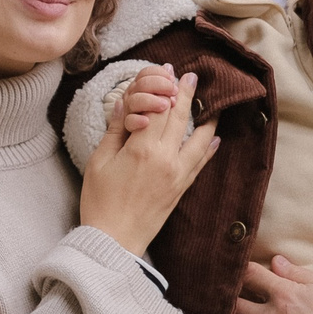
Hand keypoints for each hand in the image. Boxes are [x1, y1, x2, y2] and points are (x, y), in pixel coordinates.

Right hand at [79, 72, 218, 255]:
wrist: (113, 242)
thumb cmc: (99, 203)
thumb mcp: (98, 162)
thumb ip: (114, 131)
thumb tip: (124, 104)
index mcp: (142, 148)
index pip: (160, 108)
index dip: (166, 87)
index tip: (170, 71)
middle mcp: (166, 158)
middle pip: (181, 118)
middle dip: (188, 94)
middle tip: (193, 77)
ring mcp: (178, 174)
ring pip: (200, 139)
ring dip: (207, 119)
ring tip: (214, 104)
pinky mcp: (181, 189)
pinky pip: (201, 163)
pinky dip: (209, 148)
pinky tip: (214, 139)